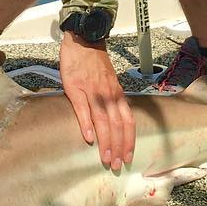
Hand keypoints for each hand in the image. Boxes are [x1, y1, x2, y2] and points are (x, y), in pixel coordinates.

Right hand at [59, 33, 135, 170]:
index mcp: (117, 94)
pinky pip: (83, 109)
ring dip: (106, 142)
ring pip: (103, 120)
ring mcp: (93, 91)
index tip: (129, 156)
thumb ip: (112, 100)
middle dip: (119, 147)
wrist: (84, 40)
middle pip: (118, 125)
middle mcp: (109, 95)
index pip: (128, 121)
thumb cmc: (95, 64)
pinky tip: (88, 138)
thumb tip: (114, 120)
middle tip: (117, 165)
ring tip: (106, 159)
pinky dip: (87, 124)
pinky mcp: (76, 88)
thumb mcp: (110, 82)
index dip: (129, 140)